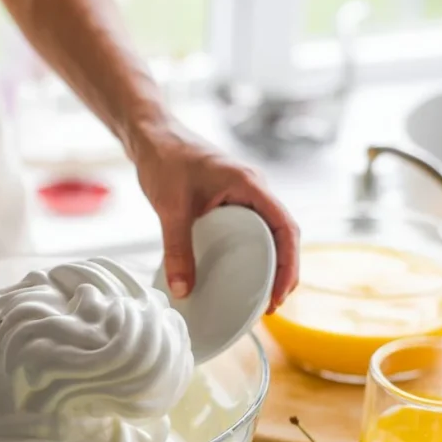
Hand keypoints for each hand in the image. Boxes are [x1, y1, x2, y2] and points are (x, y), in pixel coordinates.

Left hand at [132, 121, 299, 312]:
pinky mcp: (232, 200)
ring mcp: (245, 194)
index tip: (280, 293)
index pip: (285, 227)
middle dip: (285, 271)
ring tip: (262, 296)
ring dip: (272, 264)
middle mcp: (255, 189)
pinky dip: (255, 253)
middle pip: (284, 234)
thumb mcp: (170, 209)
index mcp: (249, 185)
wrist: (152, 136)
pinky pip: (253, 229)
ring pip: (271, 233)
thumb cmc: (164, 160)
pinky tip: (244, 273)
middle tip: (272, 305)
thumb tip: (182, 290)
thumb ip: (177, 249)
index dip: (289, 264)